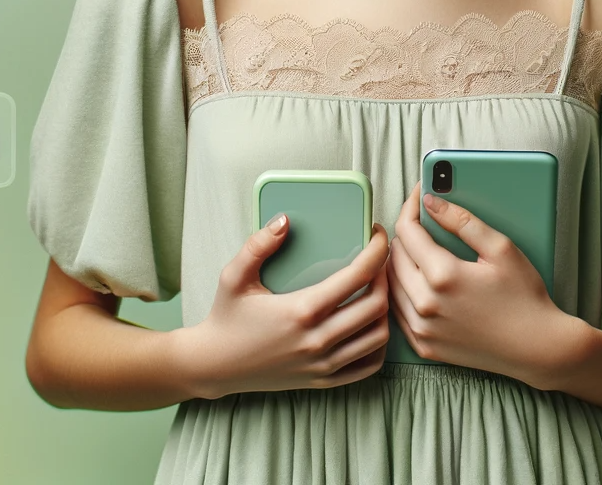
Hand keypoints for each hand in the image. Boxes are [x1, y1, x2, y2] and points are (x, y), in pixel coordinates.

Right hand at [176, 215, 390, 398]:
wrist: (214, 366)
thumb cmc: (226, 318)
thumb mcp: (233, 277)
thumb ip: (257, 245)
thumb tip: (285, 220)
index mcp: (301, 310)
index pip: (358, 276)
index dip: (377, 251)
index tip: (377, 235)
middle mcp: (318, 339)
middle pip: (377, 305)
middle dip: (386, 276)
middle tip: (379, 260)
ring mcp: (323, 364)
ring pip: (378, 336)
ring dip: (385, 310)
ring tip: (377, 290)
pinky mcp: (323, 380)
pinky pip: (368, 365)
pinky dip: (378, 344)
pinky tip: (371, 325)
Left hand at [386, 189, 586, 384]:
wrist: (535, 347)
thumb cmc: (524, 298)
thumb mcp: (501, 249)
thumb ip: (462, 221)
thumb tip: (431, 202)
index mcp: (443, 276)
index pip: (407, 230)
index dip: (411, 207)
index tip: (419, 198)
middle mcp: (425, 304)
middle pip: (394, 255)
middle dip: (406, 234)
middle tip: (424, 224)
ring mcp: (422, 328)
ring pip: (391, 284)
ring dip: (401, 263)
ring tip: (421, 251)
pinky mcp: (424, 345)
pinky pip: (398, 311)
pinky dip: (403, 292)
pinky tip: (420, 282)